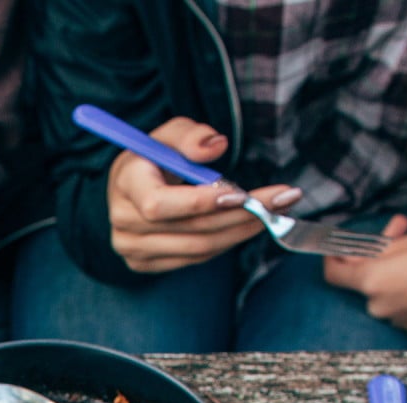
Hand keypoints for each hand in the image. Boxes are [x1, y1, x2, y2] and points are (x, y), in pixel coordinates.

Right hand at [107, 117, 302, 273]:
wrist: (129, 191)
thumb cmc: (153, 158)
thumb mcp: (169, 134)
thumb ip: (191, 135)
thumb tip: (217, 146)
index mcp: (126, 184)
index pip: (160, 205)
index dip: (202, 202)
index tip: (243, 194)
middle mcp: (123, 222)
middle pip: (192, 229)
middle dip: (242, 214)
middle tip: (283, 199)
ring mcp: (132, 249)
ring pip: (200, 248)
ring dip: (242, 230)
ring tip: (274, 212)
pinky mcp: (144, 265)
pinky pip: (196, 259)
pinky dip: (227, 241)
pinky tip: (247, 224)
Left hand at [324, 215, 406, 338]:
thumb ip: (378, 249)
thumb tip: (361, 255)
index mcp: (372, 282)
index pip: (334, 274)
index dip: (335, 257)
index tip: (339, 248)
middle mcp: (380, 307)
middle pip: (369, 279)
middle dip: (383, 252)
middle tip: (402, 230)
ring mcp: (400, 321)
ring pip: (391, 290)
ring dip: (403, 267)